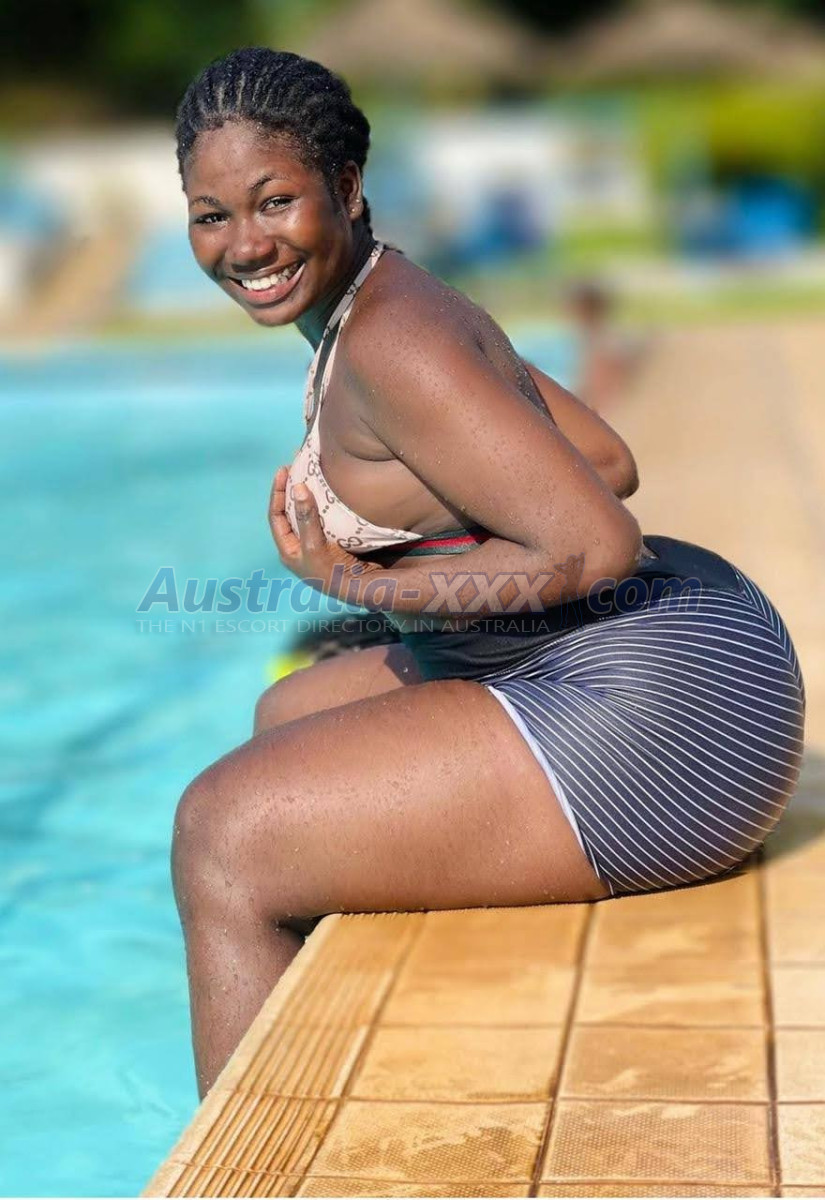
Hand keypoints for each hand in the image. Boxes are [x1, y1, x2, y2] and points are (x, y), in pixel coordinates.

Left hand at [268, 467, 375, 598]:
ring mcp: (316, 543)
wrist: (361, 588)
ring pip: (306, 514)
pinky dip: (323, 503)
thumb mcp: (315, 546)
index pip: (275, 515)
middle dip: (291, 490)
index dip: (277, 492)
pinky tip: (329, 492)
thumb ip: (307, 518)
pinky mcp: (332, 541)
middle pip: (289, 512)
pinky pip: (322, 517)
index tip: (283, 471)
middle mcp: (299, 546)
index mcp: (288, 549)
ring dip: (308, 495)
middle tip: (295, 468)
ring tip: (310, 475)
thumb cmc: (333, 572)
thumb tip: (298, 487)